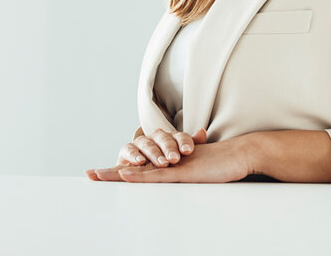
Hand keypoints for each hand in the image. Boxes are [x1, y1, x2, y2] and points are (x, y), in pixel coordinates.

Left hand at [86, 133, 254, 182]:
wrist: (240, 154)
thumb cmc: (223, 164)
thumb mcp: (200, 172)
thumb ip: (188, 174)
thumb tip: (182, 176)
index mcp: (170, 165)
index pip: (140, 169)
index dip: (121, 172)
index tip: (101, 174)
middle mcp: (168, 163)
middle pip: (134, 168)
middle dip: (111, 172)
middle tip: (89, 175)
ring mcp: (174, 166)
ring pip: (141, 171)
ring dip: (118, 173)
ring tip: (97, 176)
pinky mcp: (183, 172)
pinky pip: (158, 175)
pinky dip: (140, 175)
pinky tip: (126, 173)